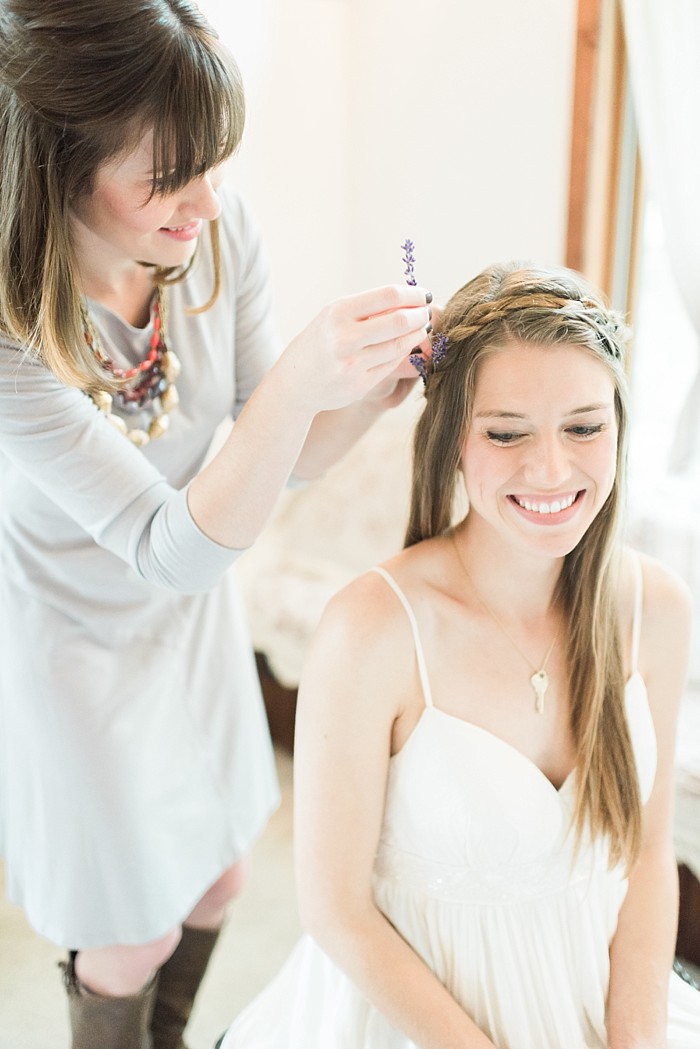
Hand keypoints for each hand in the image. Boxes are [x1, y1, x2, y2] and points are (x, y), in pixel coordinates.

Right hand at [277, 284, 430, 414]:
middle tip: (425, 314)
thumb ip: (368, 309)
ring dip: (416, 335)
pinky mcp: (360, 385)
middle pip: (400, 321)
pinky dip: (402, 353)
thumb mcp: (334, 317)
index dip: (413, 294)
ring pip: (400, 346)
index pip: (388, 296)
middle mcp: (344, 338)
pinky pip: (392, 365)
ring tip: (419, 328)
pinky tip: (404, 346)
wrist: (295, 383)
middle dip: (420, 316)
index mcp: (337, 313)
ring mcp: (352, 365)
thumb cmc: (321, 342)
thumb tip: (412, 301)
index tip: (423, 295)